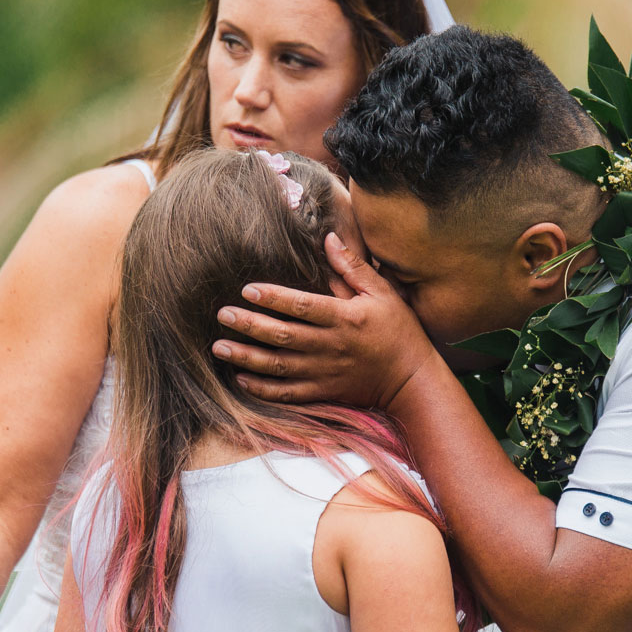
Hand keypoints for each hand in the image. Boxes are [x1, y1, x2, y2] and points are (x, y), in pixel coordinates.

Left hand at [213, 232, 437, 407]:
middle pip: (284, 336)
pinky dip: (263, 389)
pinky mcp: (324, 392)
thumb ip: (352, 267)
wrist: (412, 380)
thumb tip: (328, 237)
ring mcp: (325, 373)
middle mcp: (331, 346)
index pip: (303, 306)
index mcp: (344, 318)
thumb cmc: (399, 332)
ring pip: (279, 367)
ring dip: (247, 358)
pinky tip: (242, 379)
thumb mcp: (382, 293)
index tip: (248, 289)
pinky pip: (288, 394)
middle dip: (250, 326)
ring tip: (219, 348)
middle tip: (222, 315)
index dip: (274, 298)